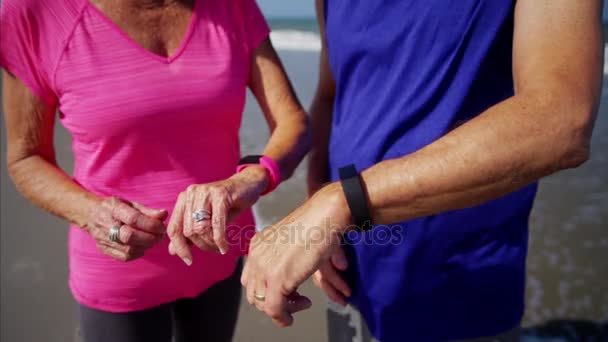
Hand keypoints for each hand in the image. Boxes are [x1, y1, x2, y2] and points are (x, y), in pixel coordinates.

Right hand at [84, 197, 167, 261]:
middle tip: (159, 236)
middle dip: (150, 238)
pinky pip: (124, 256)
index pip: (134, 219)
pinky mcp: (104, 248)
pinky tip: (142, 246)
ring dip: (146, 246)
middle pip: (130, 236)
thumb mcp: (130, 204)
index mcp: (114, 209)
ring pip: (128, 249)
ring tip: (153, 240)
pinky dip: (137, 253)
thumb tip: (164, 214)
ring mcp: (104, 238)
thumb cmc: (114, 208)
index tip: (161, 227)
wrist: (90, 214)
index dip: (151, 224)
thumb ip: (147, 211)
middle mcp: (107, 225)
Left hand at [168, 167, 268, 264]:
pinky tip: (224, 247)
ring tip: (219, 247)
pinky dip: (220, 239)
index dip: (179, 247)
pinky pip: (216, 224)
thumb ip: (189, 234)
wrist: (247, 186)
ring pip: (201, 228)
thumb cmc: (227, 205)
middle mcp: (191, 193)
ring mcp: (205, 192)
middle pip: (188, 230)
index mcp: (184, 199)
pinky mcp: (220, 195)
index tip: (188, 260)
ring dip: (210, 243)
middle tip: (213, 250)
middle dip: (201, 245)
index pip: (174, 228)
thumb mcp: (207, 220)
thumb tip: (172, 251)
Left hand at [241, 182, 350, 326]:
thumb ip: (282, 259)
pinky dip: (285, 317)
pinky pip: (274, 309)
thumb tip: (286, 282)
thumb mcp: (291, 242)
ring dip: (282, 309)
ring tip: (301, 303)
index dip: (267, 290)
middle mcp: (256, 256)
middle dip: (273, 302)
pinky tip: (301, 308)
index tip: (287, 292)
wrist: (324, 217)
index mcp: (257, 245)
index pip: (251, 278)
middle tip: (295, 300)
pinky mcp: (277, 279)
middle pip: (254, 292)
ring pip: (262, 303)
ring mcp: (264, 268)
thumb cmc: (315, 225)